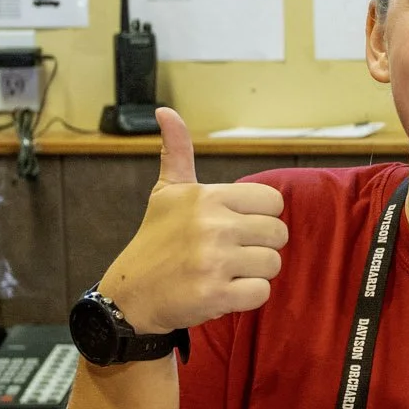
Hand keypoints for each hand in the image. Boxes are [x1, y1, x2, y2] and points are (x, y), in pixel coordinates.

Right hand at [96, 108, 288, 332]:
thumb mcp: (166, 192)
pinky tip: (221, 290)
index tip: (236, 226)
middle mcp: (212, 225)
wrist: (130, 293)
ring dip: (252, 273)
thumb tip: (165, 111)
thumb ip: (176, 152)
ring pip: (272, 264)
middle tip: (229, 253)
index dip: (260, 217)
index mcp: (206, 197)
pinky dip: (246, 297)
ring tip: (223, 271)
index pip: (273, 202)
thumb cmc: (156, 239)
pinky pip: (261, 293)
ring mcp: (213, 261)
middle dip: (259, 246)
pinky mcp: (215, 295)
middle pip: (278, 234)